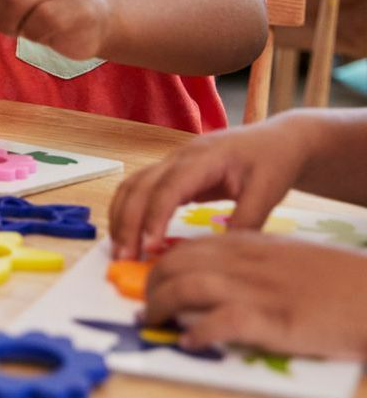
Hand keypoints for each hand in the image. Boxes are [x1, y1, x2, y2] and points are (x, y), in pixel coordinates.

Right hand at [108, 114, 320, 258]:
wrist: (277, 140)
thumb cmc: (273, 161)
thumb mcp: (267, 192)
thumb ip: (245, 220)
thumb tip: (220, 253)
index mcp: (204, 158)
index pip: (168, 188)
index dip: (155, 217)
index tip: (150, 248)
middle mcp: (179, 156)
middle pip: (140, 186)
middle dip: (128, 222)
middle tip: (124, 258)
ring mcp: (172, 162)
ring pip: (132, 185)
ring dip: (121, 217)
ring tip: (120, 250)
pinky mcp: (172, 172)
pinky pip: (140, 188)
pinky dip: (129, 210)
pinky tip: (130, 233)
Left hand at [143, 234, 366, 357]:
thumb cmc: (340, 282)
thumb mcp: (289, 258)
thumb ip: (255, 262)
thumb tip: (220, 278)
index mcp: (252, 245)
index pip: (190, 246)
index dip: (163, 263)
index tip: (151, 280)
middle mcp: (248, 263)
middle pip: (179, 263)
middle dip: (152, 284)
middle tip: (144, 304)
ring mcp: (259, 290)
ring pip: (188, 287)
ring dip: (162, 306)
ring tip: (152, 322)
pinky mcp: (274, 321)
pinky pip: (221, 322)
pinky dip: (198, 332)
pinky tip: (190, 343)